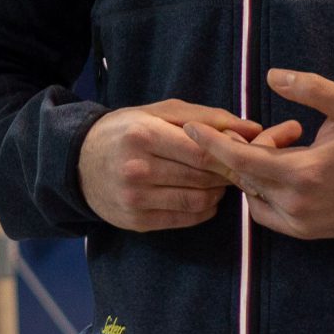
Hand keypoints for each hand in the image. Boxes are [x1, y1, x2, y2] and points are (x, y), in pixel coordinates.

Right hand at [79, 100, 265, 231]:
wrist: (79, 163)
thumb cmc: (125, 131)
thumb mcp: (158, 112)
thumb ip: (207, 117)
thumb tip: (254, 129)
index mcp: (143, 134)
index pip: (203, 152)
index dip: (232, 156)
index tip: (245, 154)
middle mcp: (137, 168)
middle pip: (204, 178)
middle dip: (228, 174)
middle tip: (236, 168)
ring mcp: (136, 199)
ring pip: (199, 200)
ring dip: (217, 192)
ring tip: (215, 180)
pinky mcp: (137, 221)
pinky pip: (187, 218)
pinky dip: (204, 208)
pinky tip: (201, 195)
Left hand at [183, 70, 333, 241]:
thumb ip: (310, 88)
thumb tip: (271, 77)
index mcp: (306, 174)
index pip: (242, 161)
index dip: (213, 144)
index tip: (189, 128)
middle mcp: (299, 205)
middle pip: (245, 176)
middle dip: (248, 149)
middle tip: (281, 131)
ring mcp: (302, 223)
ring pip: (253, 193)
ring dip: (258, 170)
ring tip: (292, 149)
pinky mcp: (306, 232)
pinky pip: (266, 211)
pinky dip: (264, 189)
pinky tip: (288, 169)